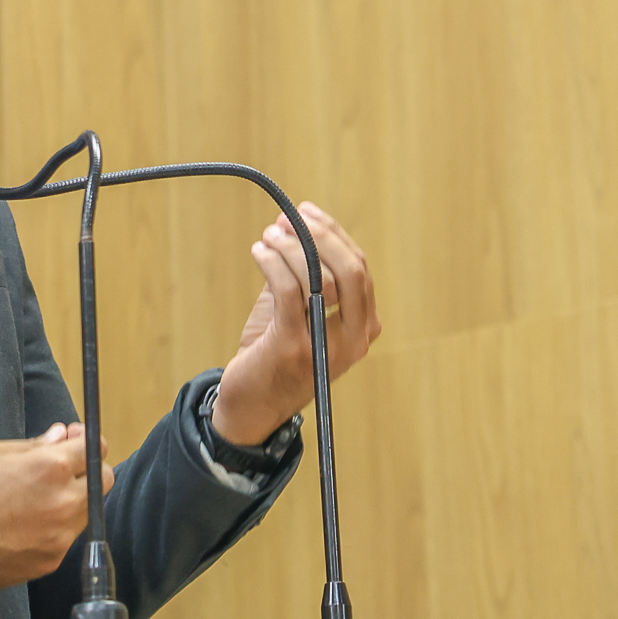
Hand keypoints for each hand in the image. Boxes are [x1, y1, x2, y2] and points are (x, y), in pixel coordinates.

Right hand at [0, 422, 113, 591]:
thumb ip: (35, 445)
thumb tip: (60, 437)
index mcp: (50, 468)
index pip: (94, 449)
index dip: (86, 442)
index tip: (77, 442)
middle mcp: (63, 503)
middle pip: (102, 482)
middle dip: (86, 471)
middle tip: (62, 469)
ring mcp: (58, 537)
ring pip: (85, 513)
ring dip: (71, 501)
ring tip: (35, 500)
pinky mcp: (49, 562)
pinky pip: (64, 539)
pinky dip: (53, 529)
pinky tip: (24, 524)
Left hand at [213, 201, 380, 444]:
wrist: (252, 406)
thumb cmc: (275, 352)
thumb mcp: (297, 310)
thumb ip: (304, 273)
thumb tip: (294, 222)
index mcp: (364, 328)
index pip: (361, 268)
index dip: (334, 234)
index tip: (307, 212)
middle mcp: (355, 340)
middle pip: (352, 270)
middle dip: (320, 235)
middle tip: (290, 218)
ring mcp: (325, 346)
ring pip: (320, 277)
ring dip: (290, 246)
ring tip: (268, 236)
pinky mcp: (292, 347)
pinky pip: (288, 289)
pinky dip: (273, 261)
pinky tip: (259, 251)